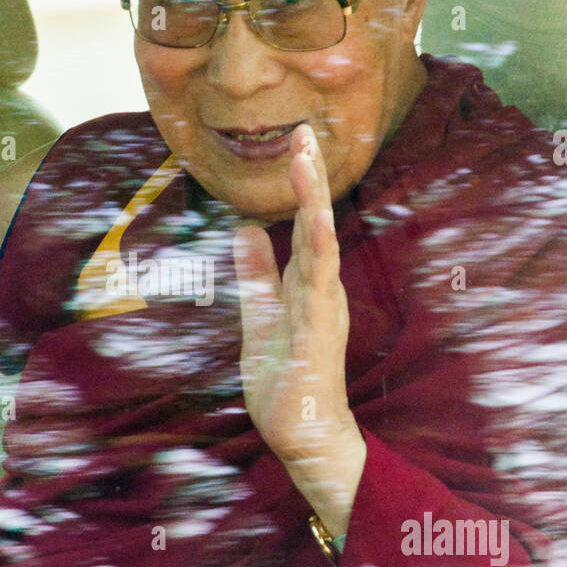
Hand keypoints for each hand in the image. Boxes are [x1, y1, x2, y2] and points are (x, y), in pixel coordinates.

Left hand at [233, 123, 365, 535]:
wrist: (305, 434)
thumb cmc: (287, 379)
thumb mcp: (261, 316)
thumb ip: (256, 275)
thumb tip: (244, 228)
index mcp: (307, 284)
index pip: (303, 224)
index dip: (300, 184)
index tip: (295, 142)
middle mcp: (320, 289)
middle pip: (315, 223)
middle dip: (310, 178)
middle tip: (304, 132)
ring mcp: (323, 308)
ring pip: (320, 245)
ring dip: (314, 202)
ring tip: (307, 162)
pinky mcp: (319, 331)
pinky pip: (320, 284)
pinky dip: (320, 251)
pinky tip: (318, 222)